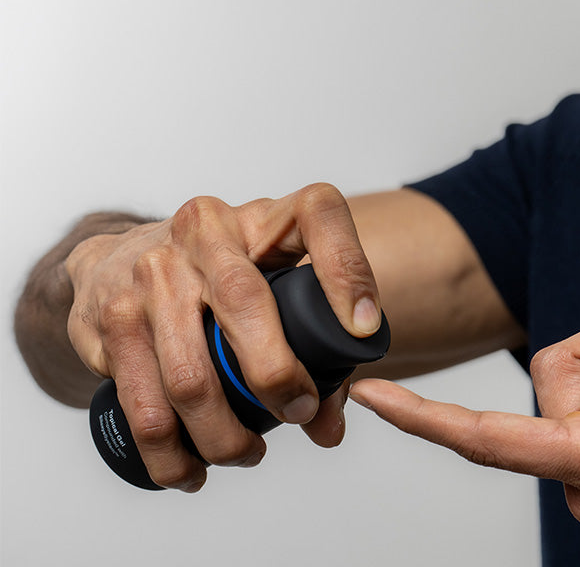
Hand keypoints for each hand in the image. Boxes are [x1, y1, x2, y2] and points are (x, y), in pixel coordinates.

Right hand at [65, 183, 381, 491]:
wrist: (121, 257)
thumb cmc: (221, 276)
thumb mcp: (274, 285)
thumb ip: (316, 350)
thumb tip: (327, 427)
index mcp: (263, 216)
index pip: (317, 214)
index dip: (346, 271)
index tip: (364, 330)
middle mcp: (204, 232)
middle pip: (244, 301)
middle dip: (276, 375)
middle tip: (299, 414)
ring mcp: (150, 273)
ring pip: (189, 373)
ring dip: (223, 432)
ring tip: (247, 454)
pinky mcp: (109, 319)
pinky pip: (142, 402)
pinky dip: (170, 451)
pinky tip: (191, 470)